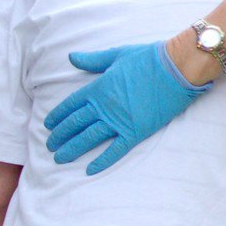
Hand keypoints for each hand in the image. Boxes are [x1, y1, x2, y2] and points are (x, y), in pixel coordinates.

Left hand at [43, 41, 210, 173]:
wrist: (177, 67)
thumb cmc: (148, 57)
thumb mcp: (116, 55)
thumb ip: (92, 60)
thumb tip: (71, 57)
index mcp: (97, 88)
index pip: (70, 105)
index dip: (57, 116)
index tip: (48, 125)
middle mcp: (104, 107)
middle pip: (75, 124)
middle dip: (60, 136)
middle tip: (50, 145)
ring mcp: (119, 120)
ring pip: (89, 138)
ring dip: (72, 149)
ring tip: (60, 158)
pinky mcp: (136, 131)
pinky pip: (115, 150)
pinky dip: (102, 161)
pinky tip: (89, 170)